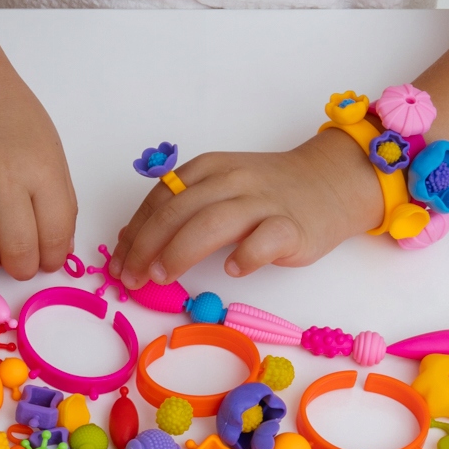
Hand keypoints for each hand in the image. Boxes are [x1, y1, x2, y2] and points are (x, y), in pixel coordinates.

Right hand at [0, 18, 76, 280]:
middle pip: (16, 247)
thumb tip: (57, 249)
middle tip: (17, 264)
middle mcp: (3, 172)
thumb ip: (57, 199)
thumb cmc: (13, 121)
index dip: (52, 259)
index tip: (45, 261)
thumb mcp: (50, 152)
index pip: (54, 233)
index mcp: (41, 167)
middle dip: (20, 268)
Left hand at [110, 130, 384, 283]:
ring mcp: (262, 202)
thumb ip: (180, 209)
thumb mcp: (218, 188)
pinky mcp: (292, 226)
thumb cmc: (266, 193)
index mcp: (207, 169)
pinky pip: (265, 239)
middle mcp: (231, 181)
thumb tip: (132, 242)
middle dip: (146, 246)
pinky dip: (246, 255)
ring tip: (162, 277)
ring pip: (212, 223)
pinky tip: (232, 270)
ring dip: (180, 252)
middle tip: (132, 278)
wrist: (329, 183)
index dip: (135, 233)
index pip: (160, 200)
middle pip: (178, 211)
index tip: (119, 263)